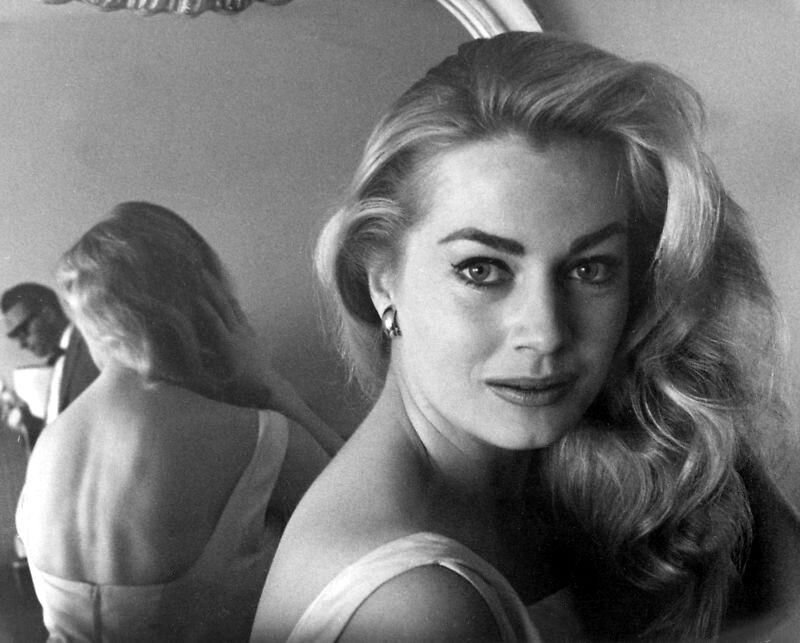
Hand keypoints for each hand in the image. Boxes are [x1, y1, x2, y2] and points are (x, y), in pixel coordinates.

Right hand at [198, 270, 272, 404]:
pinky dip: (231, 302)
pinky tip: (226, 295)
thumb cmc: (238, 391)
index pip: (215, 321)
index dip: (204, 307)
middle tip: (201, 271)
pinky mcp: (253, 334)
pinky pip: (240, 313)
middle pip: (225, 307)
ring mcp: (248, 332)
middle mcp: (239, 335)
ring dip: (222, 290)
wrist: (270, 390)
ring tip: (212, 275)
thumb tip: (159, 377)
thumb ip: (186, 380)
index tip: (192, 292)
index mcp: (228, 346)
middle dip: (213, 288)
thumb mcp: (210, 388)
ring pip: (234, 307)